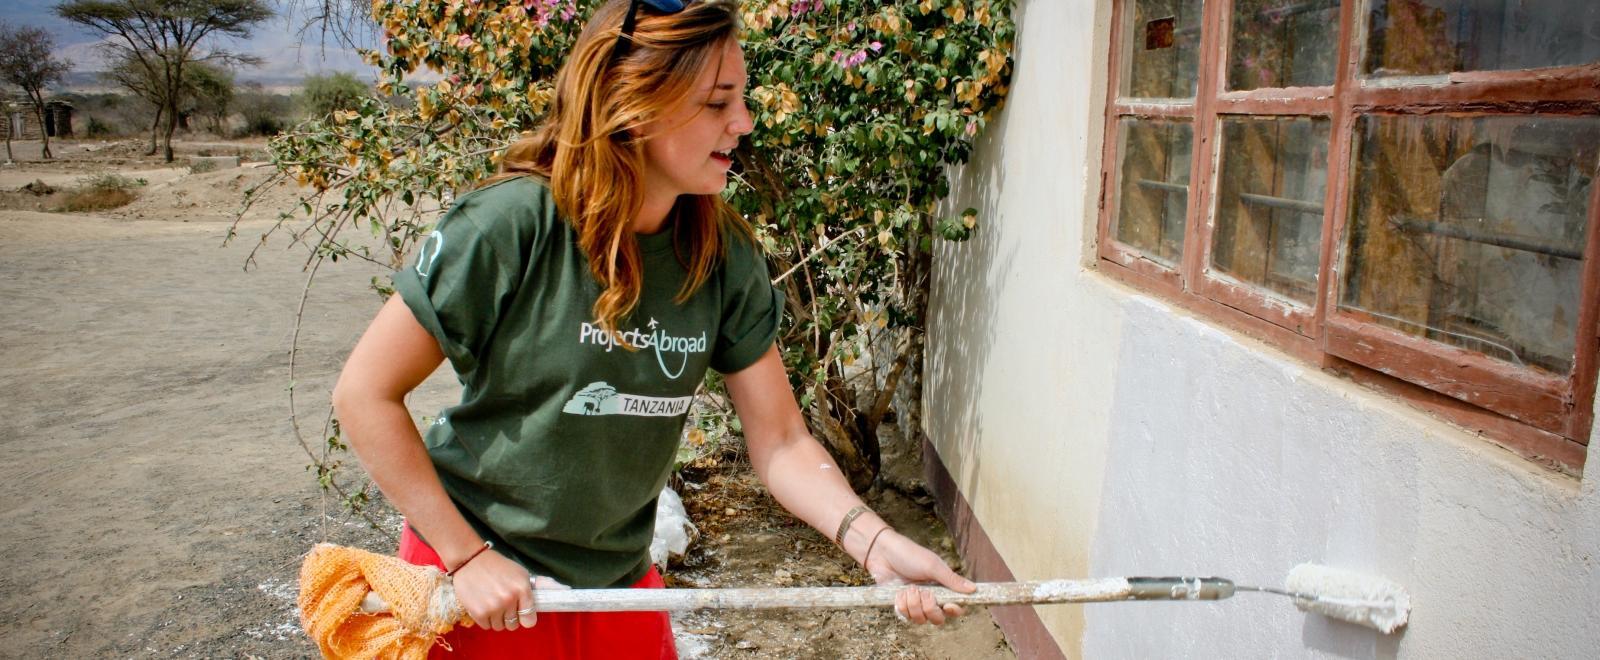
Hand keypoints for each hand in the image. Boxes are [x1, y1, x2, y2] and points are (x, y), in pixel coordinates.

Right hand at [451, 550, 569, 630]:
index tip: (521, 611)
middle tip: (503, 602)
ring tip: (492, 601)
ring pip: (500, 627)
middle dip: (510, 616)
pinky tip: (483, 603)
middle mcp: (509, 599)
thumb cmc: (499, 567)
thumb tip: (566, 590)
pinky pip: (487, 626)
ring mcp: (493, 607)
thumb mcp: (522, 573)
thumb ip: (542, 584)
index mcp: (522, 589)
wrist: (470, 560)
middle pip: (514, 625)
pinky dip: (485, 618)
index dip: (526, 617)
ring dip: (497, 618)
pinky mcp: (478, 612)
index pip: (530, 620)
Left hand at [862, 529, 976, 624]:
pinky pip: (905, 617)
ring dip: (913, 605)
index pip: (955, 608)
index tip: (948, 605)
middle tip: (924, 593)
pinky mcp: (901, 606)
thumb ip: (952, 580)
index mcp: (942, 588)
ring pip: (920, 620)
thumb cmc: (909, 555)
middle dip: (930, 609)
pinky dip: (902, 605)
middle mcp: (930, 598)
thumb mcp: (933, 566)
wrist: (882, 553)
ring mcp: (915, 603)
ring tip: (909, 589)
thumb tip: (973, 589)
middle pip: (938, 619)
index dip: (954, 611)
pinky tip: (899, 593)